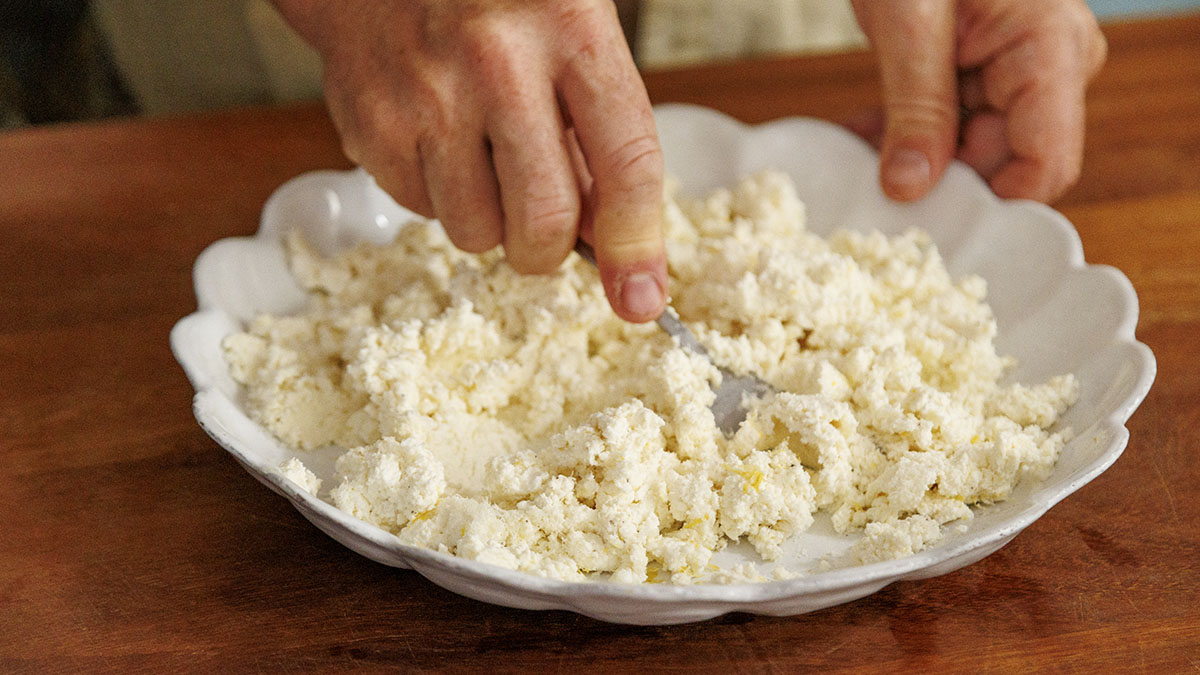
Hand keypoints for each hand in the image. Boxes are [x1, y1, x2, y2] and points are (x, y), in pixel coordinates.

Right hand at [272, 0, 667, 321]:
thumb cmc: (497, 3)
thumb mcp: (573, 37)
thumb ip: (599, 131)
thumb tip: (612, 245)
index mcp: (570, 29)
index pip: (625, 163)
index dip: (637, 245)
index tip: (641, 299)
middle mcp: (498, 61)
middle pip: (544, 221)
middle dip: (551, 248)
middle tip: (545, 225)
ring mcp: (427, 95)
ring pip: (477, 233)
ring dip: (490, 222)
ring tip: (484, 159)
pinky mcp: (371, 123)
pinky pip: (423, 212)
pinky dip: (438, 196)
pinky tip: (438, 139)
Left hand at [849, 0, 1106, 202]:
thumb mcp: (910, 23)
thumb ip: (916, 108)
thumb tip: (910, 186)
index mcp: (1053, 50)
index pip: (1046, 164)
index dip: (992, 202)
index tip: (930, 217)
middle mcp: (1048, 68)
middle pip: (1002, 164)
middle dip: (937, 180)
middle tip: (872, 188)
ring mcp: (1014, 73)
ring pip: (967, 152)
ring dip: (909, 158)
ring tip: (857, 152)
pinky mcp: (980, 75)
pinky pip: (946, 126)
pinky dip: (901, 134)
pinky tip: (859, 133)